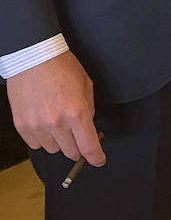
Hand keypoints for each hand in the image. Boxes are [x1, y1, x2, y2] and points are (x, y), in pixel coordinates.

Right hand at [7, 51, 104, 165]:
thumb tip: (89, 129)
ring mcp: (37, 126)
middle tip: (77, 132)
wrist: (33, 59)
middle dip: (78, 145)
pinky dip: (43, 138)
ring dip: (59, 141)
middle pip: (71, 152)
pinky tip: (45, 122)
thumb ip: (89, 110)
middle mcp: (56, 123)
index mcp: (76, 112)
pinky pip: (36, 144)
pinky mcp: (22, 126)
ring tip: (58, 121)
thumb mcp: (86, 86)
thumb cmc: (62, 68)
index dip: (96, 157)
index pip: (88, 146)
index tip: (98, 160)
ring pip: (53, 149)